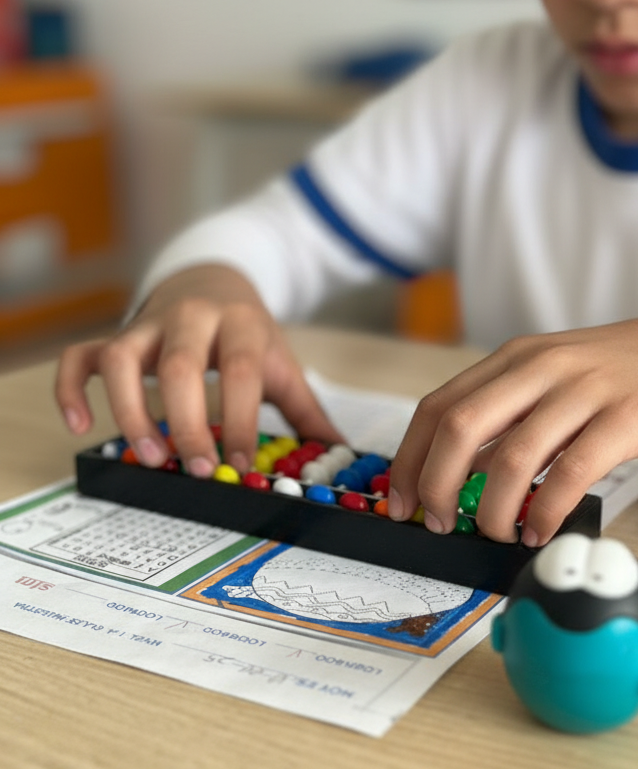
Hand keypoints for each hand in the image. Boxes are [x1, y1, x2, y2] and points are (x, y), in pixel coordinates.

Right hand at [55, 264, 341, 475]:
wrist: (213, 280)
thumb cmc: (248, 335)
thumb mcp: (280, 364)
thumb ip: (306, 411)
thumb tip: (340, 455)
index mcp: (241, 324)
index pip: (241, 372)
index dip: (241, 420)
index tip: (241, 465)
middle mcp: (191, 317)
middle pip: (182, 367)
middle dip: (190, 422)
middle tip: (198, 470)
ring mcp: (148, 324)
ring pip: (122, 359)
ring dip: (131, 410)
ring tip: (151, 456)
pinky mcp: (116, 334)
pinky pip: (81, 356)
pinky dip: (72, 389)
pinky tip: (82, 425)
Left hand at [387, 307, 637, 545]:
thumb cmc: (632, 373)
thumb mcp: (559, 378)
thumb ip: (514, 415)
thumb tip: (466, 472)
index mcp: (517, 358)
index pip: (438, 405)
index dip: (411, 458)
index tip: (401, 499)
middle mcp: (541, 367)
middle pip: (459, 427)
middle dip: (436, 484)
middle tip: (439, 523)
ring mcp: (584, 390)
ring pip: (512, 456)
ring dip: (493, 509)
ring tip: (498, 534)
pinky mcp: (627, 417)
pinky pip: (571, 472)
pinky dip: (546, 510)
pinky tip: (541, 531)